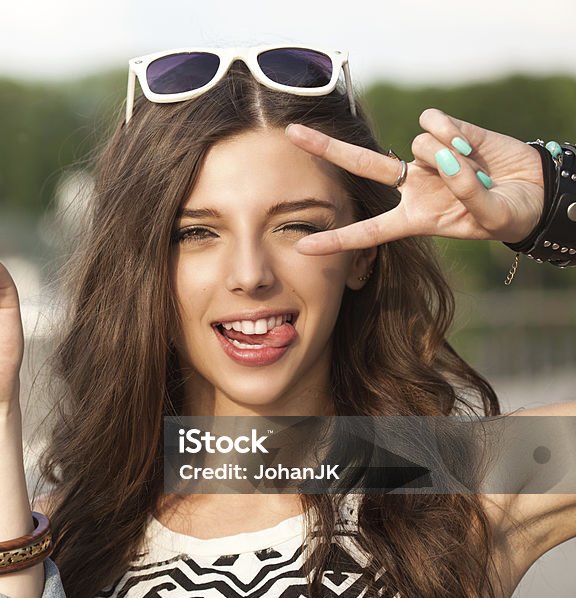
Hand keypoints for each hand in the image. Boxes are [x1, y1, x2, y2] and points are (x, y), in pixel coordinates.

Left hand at [285, 109, 544, 254]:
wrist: (535, 189)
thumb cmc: (509, 213)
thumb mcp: (490, 218)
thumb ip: (468, 194)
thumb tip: (445, 159)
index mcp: (413, 218)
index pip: (367, 232)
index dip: (337, 241)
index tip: (302, 246)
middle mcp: (411, 185)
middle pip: (359, 164)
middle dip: (325, 148)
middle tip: (289, 132)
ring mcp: (424, 157)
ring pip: (415, 145)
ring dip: (446, 155)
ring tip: (474, 169)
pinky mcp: (444, 130)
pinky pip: (431, 123)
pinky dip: (450, 131)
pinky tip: (468, 144)